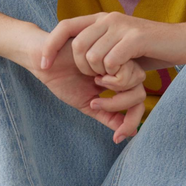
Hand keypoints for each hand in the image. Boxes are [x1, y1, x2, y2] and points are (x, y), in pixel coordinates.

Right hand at [9, 23, 146, 143]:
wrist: (45, 60)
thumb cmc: (63, 79)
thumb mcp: (88, 103)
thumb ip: (109, 116)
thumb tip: (131, 133)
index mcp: (117, 83)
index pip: (136, 104)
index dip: (131, 122)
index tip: (117, 138)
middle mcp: (122, 70)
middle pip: (140, 94)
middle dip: (120, 106)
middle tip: (96, 104)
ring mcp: (119, 58)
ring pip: (137, 82)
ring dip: (114, 93)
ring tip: (94, 84)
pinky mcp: (114, 47)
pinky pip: (125, 71)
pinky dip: (111, 80)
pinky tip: (94, 76)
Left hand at [38, 11, 185, 76]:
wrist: (184, 42)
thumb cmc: (152, 49)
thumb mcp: (121, 46)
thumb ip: (101, 46)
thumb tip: (78, 56)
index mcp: (102, 19)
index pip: (65, 27)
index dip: (50, 46)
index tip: (43, 67)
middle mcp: (109, 18)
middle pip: (77, 47)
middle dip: (83, 69)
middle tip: (98, 78)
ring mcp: (122, 26)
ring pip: (93, 57)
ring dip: (102, 74)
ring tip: (116, 77)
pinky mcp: (135, 38)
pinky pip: (111, 62)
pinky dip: (115, 75)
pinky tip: (126, 75)